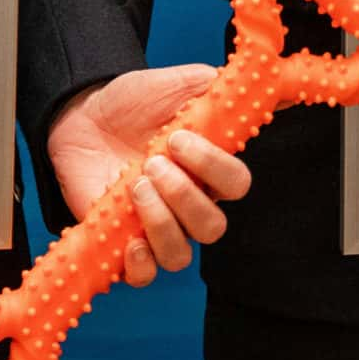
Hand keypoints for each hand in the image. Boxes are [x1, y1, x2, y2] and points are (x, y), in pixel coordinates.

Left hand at [46, 65, 252, 287]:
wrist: (83, 115)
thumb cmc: (134, 102)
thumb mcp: (179, 83)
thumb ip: (220, 87)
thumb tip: (276, 88)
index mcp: (209, 170)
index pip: (236, 184)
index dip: (213, 167)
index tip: (177, 138)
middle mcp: (188, 205)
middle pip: (212, 227)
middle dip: (184, 196)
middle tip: (153, 164)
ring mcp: (156, 228)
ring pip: (180, 255)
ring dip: (161, 222)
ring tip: (137, 186)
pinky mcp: (122, 244)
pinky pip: (143, 276)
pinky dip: (140, 265)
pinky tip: (130, 239)